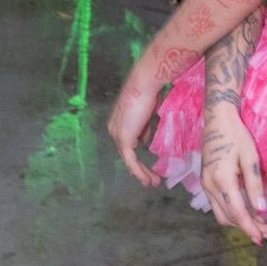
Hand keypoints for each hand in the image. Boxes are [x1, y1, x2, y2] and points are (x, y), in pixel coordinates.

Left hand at [107, 70, 162, 188]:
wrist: (144, 83)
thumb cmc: (149, 91)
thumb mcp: (147, 113)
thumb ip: (145, 128)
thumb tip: (146, 141)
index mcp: (118, 123)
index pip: (127, 144)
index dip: (136, 157)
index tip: (147, 166)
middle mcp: (114, 130)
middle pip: (126, 154)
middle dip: (138, 169)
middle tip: (149, 179)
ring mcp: (117, 134)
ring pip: (128, 159)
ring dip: (141, 173)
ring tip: (152, 182)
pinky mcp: (124, 138)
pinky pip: (130, 160)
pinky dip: (138, 171)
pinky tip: (147, 179)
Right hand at [201, 107, 266, 243]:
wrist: (217, 120)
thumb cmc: (237, 135)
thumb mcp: (250, 158)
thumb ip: (254, 186)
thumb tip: (261, 211)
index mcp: (221, 179)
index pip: (237, 212)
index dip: (250, 227)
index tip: (263, 238)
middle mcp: (209, 186)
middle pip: (228, 217)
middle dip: (247, 227)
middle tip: (266, 233)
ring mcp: (204, 185)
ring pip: (220, 214)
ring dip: (238, 222)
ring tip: (258, 224)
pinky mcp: (205, 182)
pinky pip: (217, 205)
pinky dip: (231, 212)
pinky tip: (244, 212)